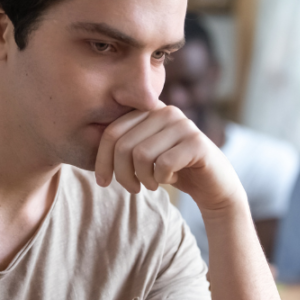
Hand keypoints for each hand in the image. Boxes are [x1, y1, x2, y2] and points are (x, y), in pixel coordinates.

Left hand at [94, 104, 244, 213]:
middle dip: (122, 174)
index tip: (103, 182)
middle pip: (124, 144)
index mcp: (149, 111)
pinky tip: (170, 179)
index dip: (102, 160)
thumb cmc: (172, 170)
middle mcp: (166, 111)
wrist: (213, 186)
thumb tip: (86, 145)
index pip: (112, 132)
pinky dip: (161, 179)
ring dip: (143, 178)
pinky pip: (163, 164)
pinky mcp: (197, 143)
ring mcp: (183, 125)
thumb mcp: (143, 155)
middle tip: (132, 188)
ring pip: (141, 155)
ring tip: (151, 184)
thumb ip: (122, 146)